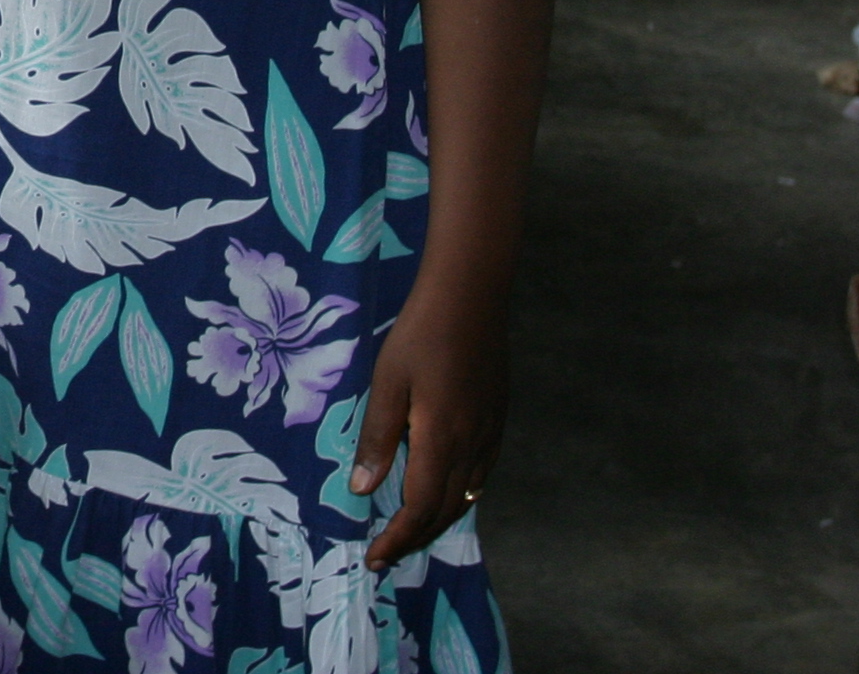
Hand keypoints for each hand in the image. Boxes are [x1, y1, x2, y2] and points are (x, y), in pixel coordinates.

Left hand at [352, 289, 506, 570]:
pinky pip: (479, 477)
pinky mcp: (496, 422)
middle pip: (444, 511)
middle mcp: (471, 448)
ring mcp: (489, 436)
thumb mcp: (387, 385)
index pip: (419, 508)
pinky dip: (458, 497)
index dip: (397, 538)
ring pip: (465, 498)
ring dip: (436, 521)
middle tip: (385, 555)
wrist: (471, 300)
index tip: (374, 557)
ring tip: (409, 534)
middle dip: (414, 539)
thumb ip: (377, 438)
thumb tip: (362, 489)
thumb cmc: (419, 336)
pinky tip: (444, 495)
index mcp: (440, 441)